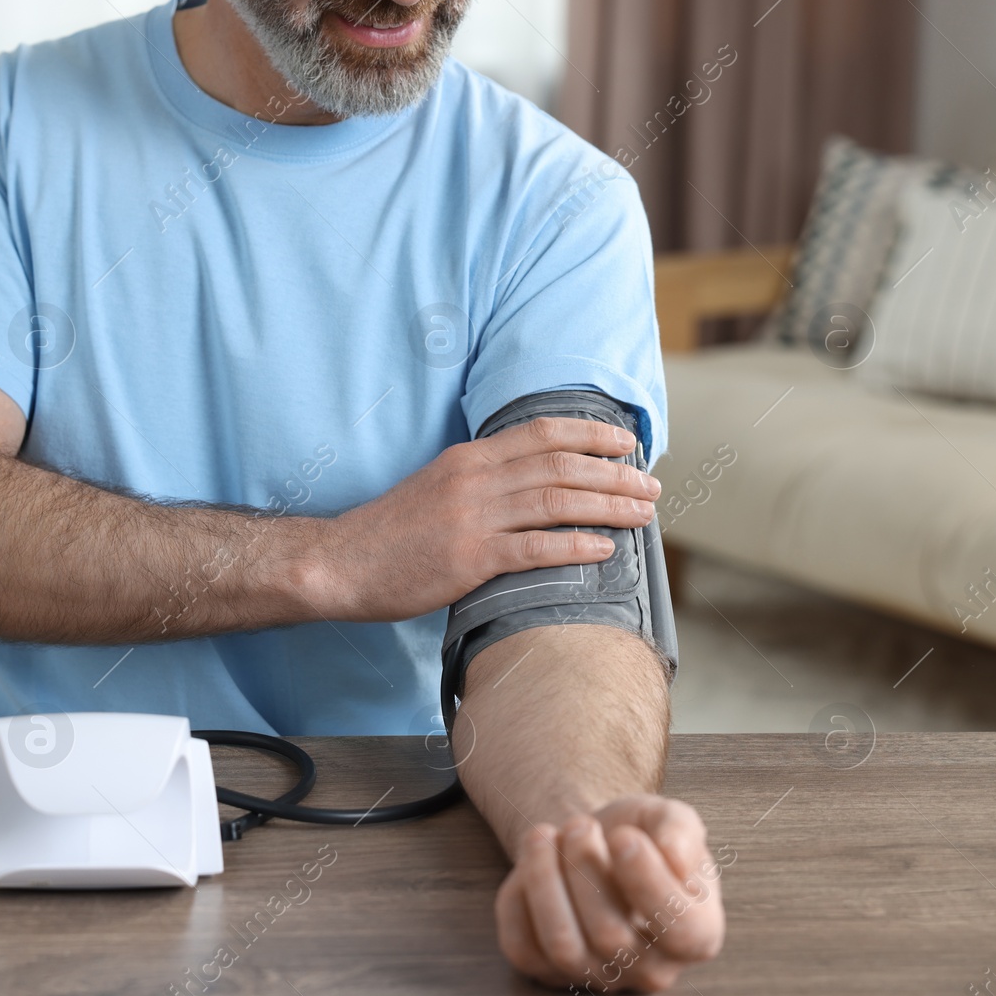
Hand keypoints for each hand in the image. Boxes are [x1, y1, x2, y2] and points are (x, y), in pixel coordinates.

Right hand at [315, 416, 660, 621]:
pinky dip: (574, 546)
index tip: (628, 443)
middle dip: (615, 474)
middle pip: (561, 466)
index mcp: (467, 460)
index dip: (591, 434)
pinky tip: (604, 549)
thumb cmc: (389, 533)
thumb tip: (529, 482)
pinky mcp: (467, 559)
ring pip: (556, 502)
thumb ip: (479, 480)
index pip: (541, 433)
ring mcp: (471, 519)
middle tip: (653, 486)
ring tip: (644, 514)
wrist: (342, 563)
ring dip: (608, 506)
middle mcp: (474, 480)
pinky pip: (533, 548)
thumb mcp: (434, 488)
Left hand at [495, 795, 725, 992]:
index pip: (680, 930)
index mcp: (698, 934)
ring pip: (561, 946)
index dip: (648, 882)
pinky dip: (516, 897)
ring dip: (543, 879)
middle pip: (610, 936)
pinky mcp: (547, 972)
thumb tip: (674, 857)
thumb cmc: (639, 835)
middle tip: (580, 823)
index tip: (624, 835)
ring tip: (545, 834)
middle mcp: (650, 970)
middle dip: (586, 867)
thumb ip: (680, 831)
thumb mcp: (668, 818)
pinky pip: (521, 947)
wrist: (593, 846)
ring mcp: (597, 977)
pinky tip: (530, 863)